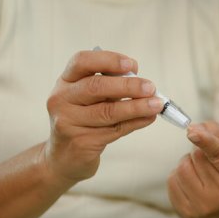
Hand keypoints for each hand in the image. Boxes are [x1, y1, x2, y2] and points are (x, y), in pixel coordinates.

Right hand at [43, 50, 162, 183]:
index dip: (108, 60)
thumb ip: (112, 87)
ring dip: (137, 107)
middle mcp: (61, 99)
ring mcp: (68, 122)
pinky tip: (148, 118)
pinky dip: (135, 123)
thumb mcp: (92, 98)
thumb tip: (145, 85)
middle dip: (128, 86)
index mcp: (66, 81)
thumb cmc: (83, 120)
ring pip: (108, 111)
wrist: (64, 156)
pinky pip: (114, 130)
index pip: (82, 61)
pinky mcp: (80, 142)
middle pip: (96, 87)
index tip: (132, 64)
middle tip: (150, 87)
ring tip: (157, 104)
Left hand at [167, 121, 218, 217]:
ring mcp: (203, 206)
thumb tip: (194, 128)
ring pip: (182, 168)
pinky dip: (178, 175)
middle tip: (208, 159)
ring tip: (199, 171)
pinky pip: (172, 181)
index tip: (191, 131)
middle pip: (197, 157)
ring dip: (187, 162)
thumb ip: (217, 132)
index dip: (206, 141)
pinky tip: (191, 182)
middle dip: (199, 150)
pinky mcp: (186, 212)